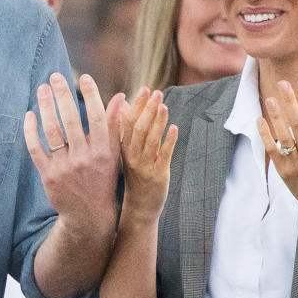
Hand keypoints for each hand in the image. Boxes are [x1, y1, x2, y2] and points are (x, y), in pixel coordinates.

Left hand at [23, 73, 122, 236]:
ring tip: (42, 89)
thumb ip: (115, 125)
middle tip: (55, 76)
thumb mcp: (114, 154)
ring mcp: (65, 167)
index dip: (91, 95)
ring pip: (51, 131)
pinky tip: (30, 114)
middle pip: (71, 120)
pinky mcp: (48, 175)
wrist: (89, 215)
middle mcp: (84, 158)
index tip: (84, 77)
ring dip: (45, 107)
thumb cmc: (103, 179)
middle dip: (62, 95)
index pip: (97, 117)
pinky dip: (31, 130)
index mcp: (103, 151)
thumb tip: (121, 97)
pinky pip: (35, 148)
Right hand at [120, 87, 177, 222]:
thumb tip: (122, 106)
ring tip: (164, 105)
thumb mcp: (125, 153)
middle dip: (148, 109)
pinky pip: (164, 155)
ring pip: (151, 140)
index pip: (127, 123)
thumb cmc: (134, 177)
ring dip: (158, 121)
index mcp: (123, 150)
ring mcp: (145, 166)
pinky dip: (169, 141)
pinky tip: (174, 128)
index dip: (136, 105)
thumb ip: (125, 130)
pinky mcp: (159, 175)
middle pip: (139, 129)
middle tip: (156, 92)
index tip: (143, 89)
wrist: (139, 207)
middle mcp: (132, 157)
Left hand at [258, 79, 297, 218]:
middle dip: (289, 102)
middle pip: (296, 123)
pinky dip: (265, 135)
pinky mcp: (283, 172)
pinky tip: (260, 120)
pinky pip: (272, 150)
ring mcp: (294, 164)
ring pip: (282, 135)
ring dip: (275, 116)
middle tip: (282, 83)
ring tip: (270, 99)